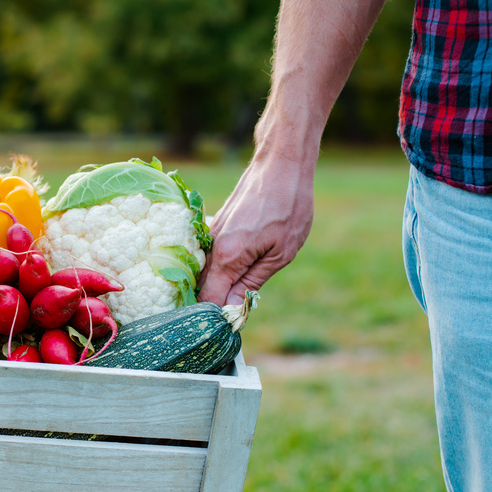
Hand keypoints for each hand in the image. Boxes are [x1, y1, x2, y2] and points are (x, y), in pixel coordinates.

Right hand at [197, 153, 313, 305]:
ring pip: (205, 272)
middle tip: (234, 317)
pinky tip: (236, 272)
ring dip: (218, 286)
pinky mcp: (215, 226)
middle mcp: (212, 247)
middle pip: (202, 288)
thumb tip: (232, 310)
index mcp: (227, 257)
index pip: (208, 300)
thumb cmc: (288, 205)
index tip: (228, 329)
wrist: (280, 163)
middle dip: (214, 305)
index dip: (215, 318)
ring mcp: (210, 235)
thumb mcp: (281, 252)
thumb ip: (252, 283)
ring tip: (237, 296)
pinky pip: (210, 256)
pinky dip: (219, 269)